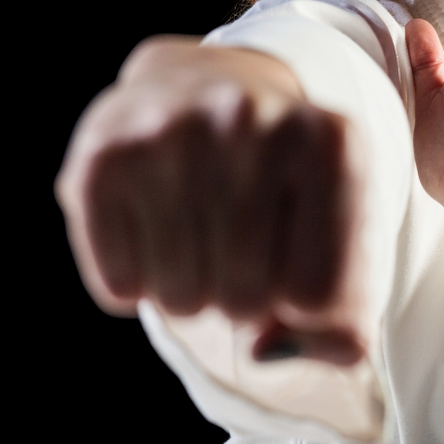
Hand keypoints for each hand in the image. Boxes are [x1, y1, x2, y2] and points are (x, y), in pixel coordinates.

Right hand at [55, 37, 365, 364]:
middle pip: (247, 302)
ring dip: (190, 293)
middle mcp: (252, 118)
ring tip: (198, 233)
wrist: (198, 89)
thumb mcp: (340, 240)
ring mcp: (173, 130)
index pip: (320, 300)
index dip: (305, 308)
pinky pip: (121, 286)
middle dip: (244, 298)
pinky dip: (135, 280)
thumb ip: (340, 328)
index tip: (298, 261)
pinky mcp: (103, 155)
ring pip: (181, 300)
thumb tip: (264, 354)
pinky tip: (150, 225)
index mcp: (332, 141)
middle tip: (239, 244)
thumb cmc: (281, 190)